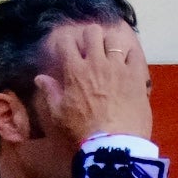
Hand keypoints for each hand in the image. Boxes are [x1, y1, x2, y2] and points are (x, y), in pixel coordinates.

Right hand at [33, 16, 154, 142]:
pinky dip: (131, 54)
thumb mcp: (58, 113)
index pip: (66, 42)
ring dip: (110, 44)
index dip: (66, 42)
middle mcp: (96, 63)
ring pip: (114, 40)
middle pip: (92, 33)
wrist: (114, 144)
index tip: (69, 49)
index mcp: (74, 70)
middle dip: (90, 37)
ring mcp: (119, 68)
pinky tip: (128, 61)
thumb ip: (50, 92)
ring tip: (110, 54)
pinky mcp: (137, 77)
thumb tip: (40, 77)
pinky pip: (135, 55)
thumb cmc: (82, 130)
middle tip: (91, 48)